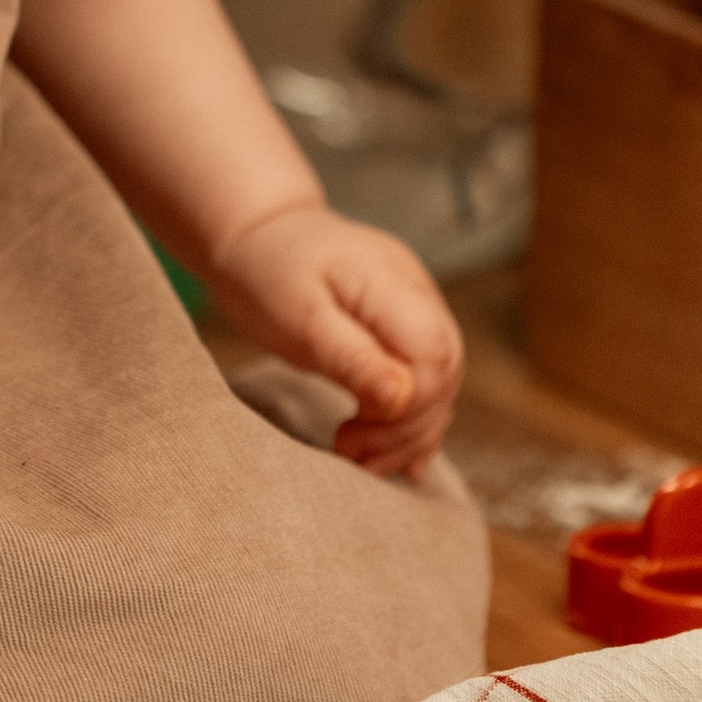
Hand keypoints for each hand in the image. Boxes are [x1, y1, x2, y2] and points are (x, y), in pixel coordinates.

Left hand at [210, 204, 463, 478]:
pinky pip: (424, 380)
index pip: (434, 353)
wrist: (257, 234)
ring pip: (439, 383)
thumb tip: (401, 401)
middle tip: (353, 457)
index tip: (355, 432)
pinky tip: (393, 457)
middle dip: (406, 429)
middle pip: (443, 373)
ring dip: (408, 434)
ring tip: (365, 467)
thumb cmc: (268, 270)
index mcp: (389, 279)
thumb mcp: (297, 317)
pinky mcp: (403, 328)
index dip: (409, 406)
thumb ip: (351, 356)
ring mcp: (415, 308)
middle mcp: (416, 292)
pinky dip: (410, 422)